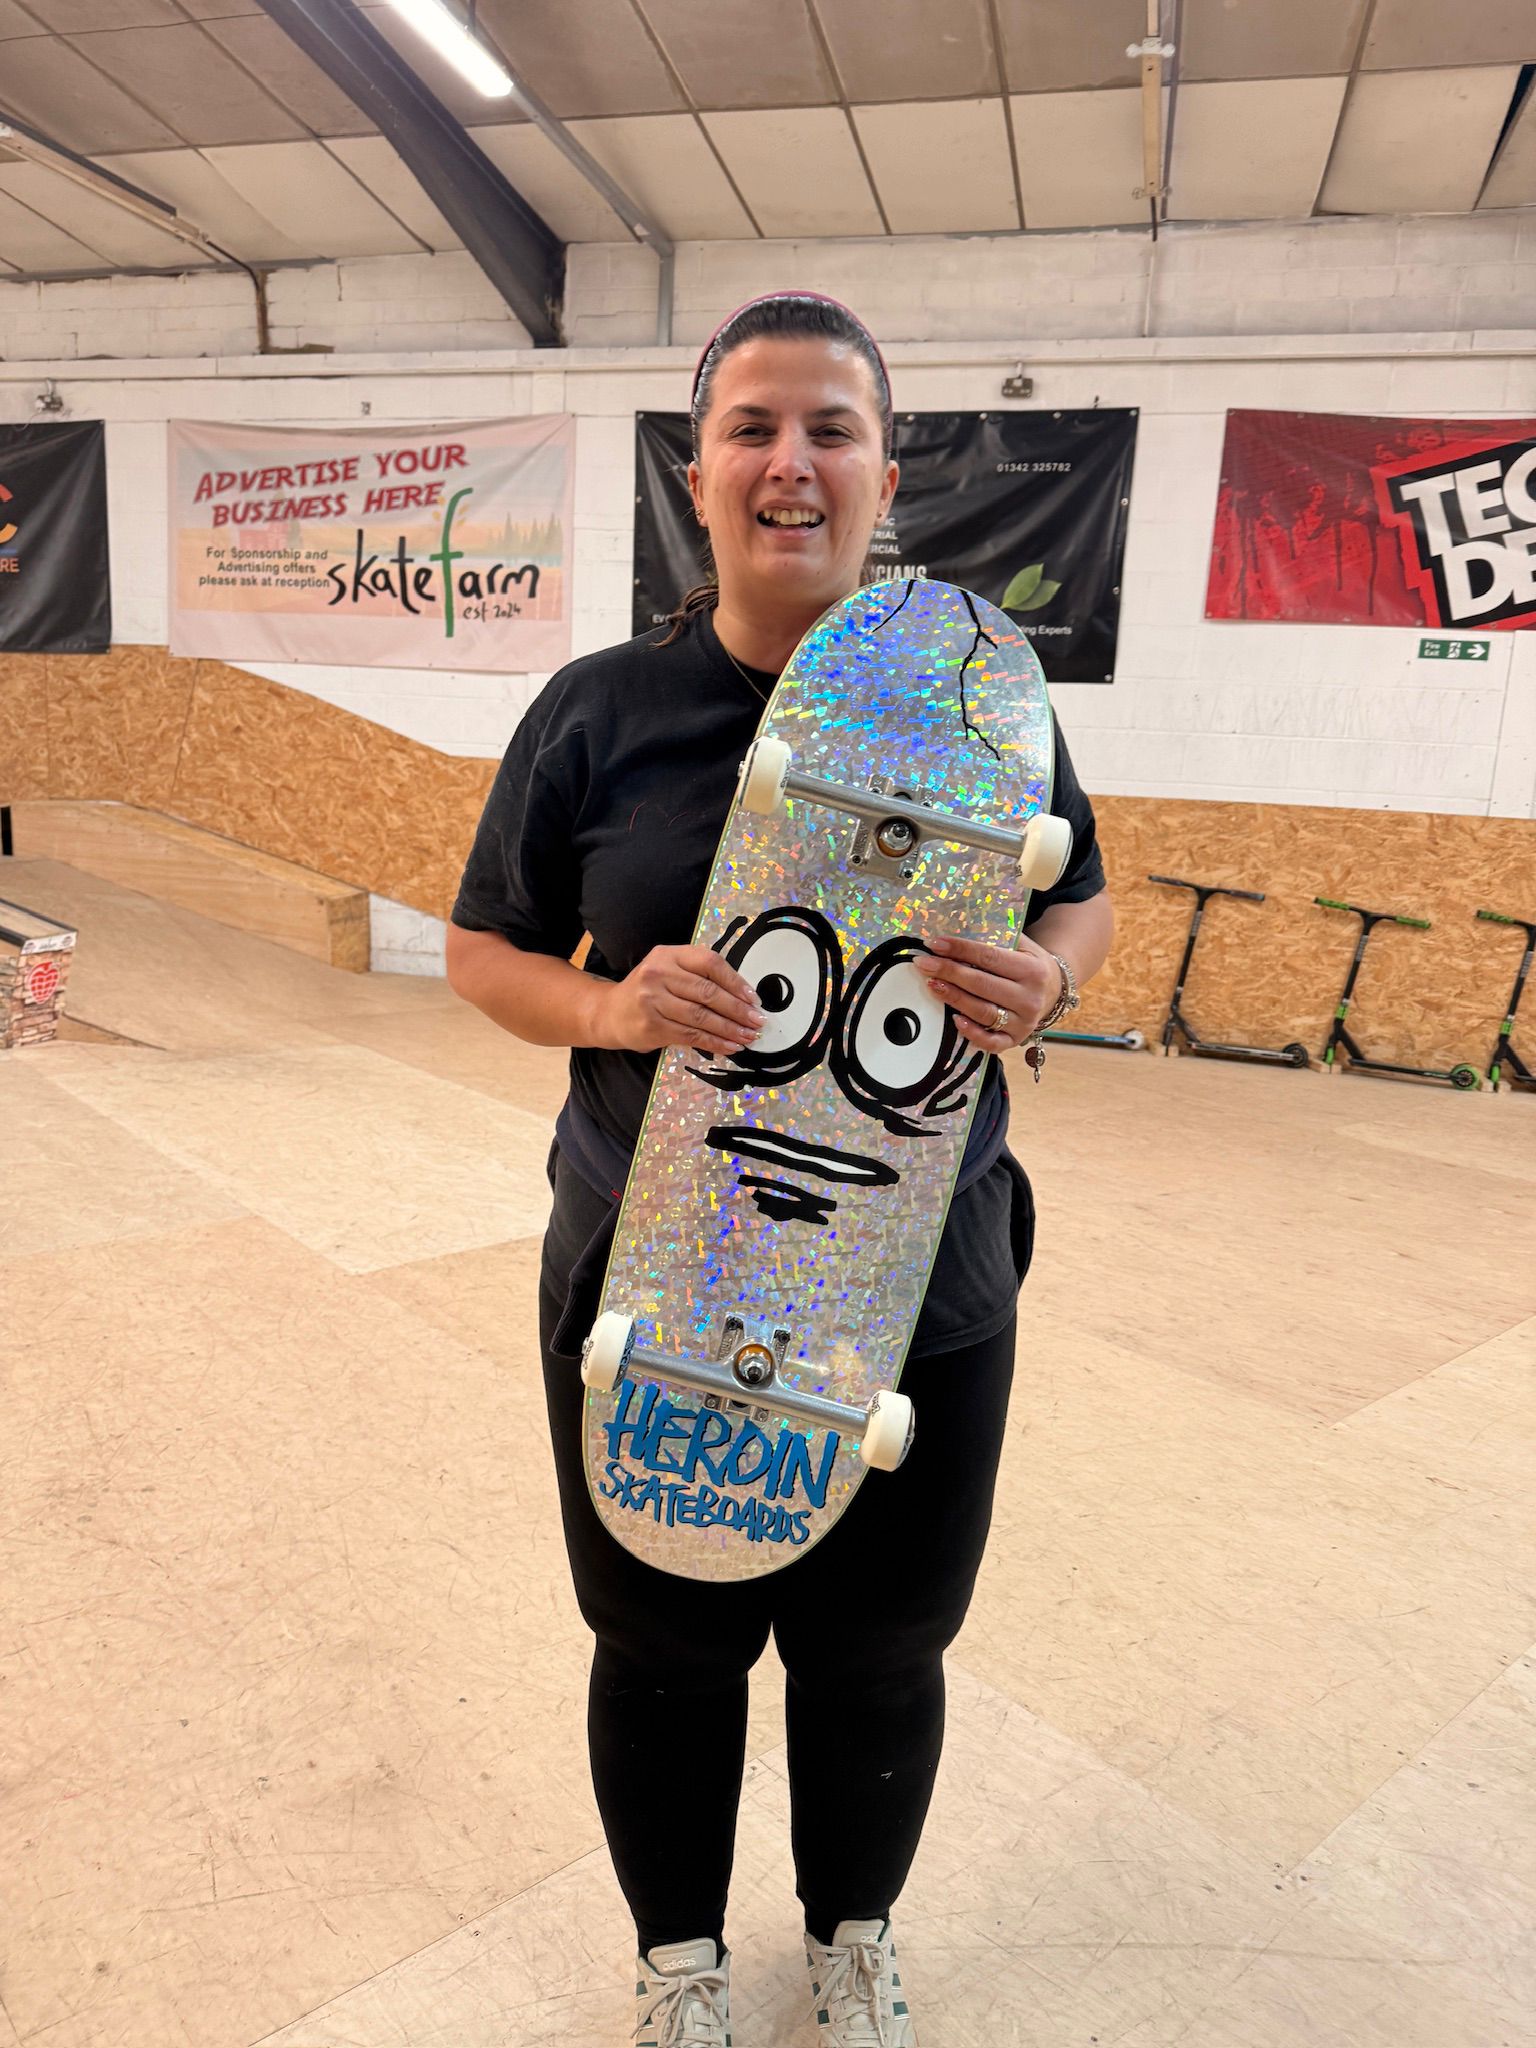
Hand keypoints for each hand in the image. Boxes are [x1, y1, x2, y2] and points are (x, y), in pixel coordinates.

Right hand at [598, 943, 765, 1055]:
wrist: (611, 1012)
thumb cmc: (650, 991)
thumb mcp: (669, 970)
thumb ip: (699, 976)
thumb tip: (743, 996)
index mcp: (669, 954)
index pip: (710, 963)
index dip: (736, 981)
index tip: (753, 998)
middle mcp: (658, 974)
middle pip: (708, 992)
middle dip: (738, 1009)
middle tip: (758, 1021)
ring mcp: (653, 1000)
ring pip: (701, 1017)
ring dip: (730, 1029)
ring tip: (748, 1036)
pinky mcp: (652, 1026)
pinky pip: (691, 1036)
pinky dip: (714, 1042)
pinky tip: (730, 1046)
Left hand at [915, 933, 1061, 1050]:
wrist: (1053, 991)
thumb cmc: (1028, 964)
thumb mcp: (1021, 946)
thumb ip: (995, 939)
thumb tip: (954, 930)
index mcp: (1032, 970)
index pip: (989, 957)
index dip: (960, 950)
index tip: (935, 944)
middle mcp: (1030, 998)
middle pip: (982, 985)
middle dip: (949, 972)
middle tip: (924, 964)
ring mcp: (1024, 1022)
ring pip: (982, 1012)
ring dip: (954, 998)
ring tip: (932, 985)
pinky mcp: (1015, 1040)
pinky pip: (991, 1042)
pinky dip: (972, 1033)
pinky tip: (954, 1019)